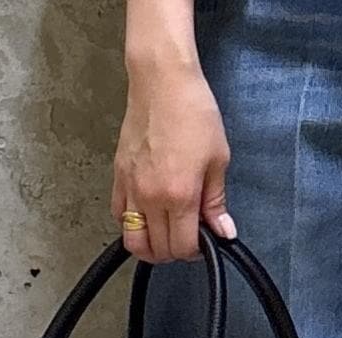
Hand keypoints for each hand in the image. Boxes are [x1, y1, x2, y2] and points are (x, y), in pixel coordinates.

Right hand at [111, 61, 236, 263]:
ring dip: (150, 247)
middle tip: (187, 236)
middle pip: (158, 249)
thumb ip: (216, 202)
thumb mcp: (217, 159)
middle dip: (175, 251)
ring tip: (164, 235)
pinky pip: (118, 216)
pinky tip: (147, 216)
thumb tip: (223, 230)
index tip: (203, 241)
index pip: (182, 247)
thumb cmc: (191, 111)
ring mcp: (131, 188)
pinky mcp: (118, 177)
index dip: (195, 251)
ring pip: (133, 241)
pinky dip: (132, 225)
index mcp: (179, 195)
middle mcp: (151, 197)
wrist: (162, 81)